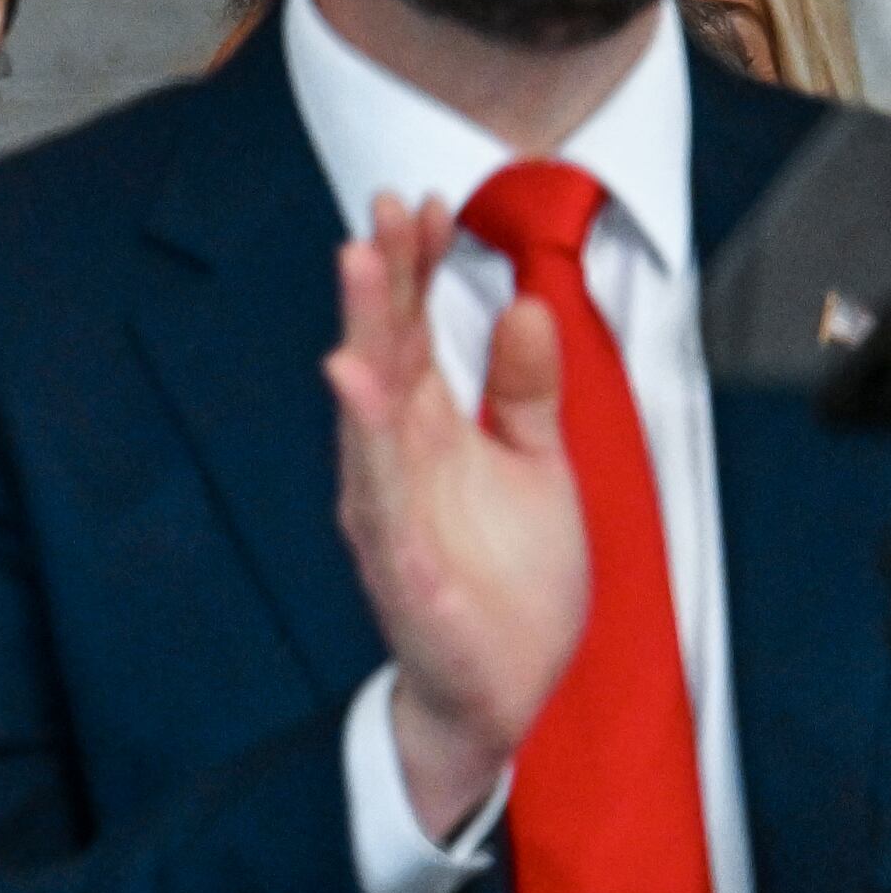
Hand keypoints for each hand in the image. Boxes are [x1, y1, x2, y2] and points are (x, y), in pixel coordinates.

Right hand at [326, 190, 585, 835]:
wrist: (505, 691)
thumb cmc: (507, 578)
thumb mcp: (535, 465)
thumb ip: (524, 390)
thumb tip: (528, 304)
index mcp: (427, 429)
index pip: (416, 331)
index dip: (420, 268)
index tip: (429, 201)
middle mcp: (394, 459)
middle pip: (384, 357)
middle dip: (383, 285)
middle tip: (382, 212)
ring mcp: (390, 513)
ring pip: (368, 422)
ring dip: (362, 352)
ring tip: (359, 284)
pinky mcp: (403, 572)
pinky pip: (381, 509)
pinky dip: (368, 457)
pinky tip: (357, 399)